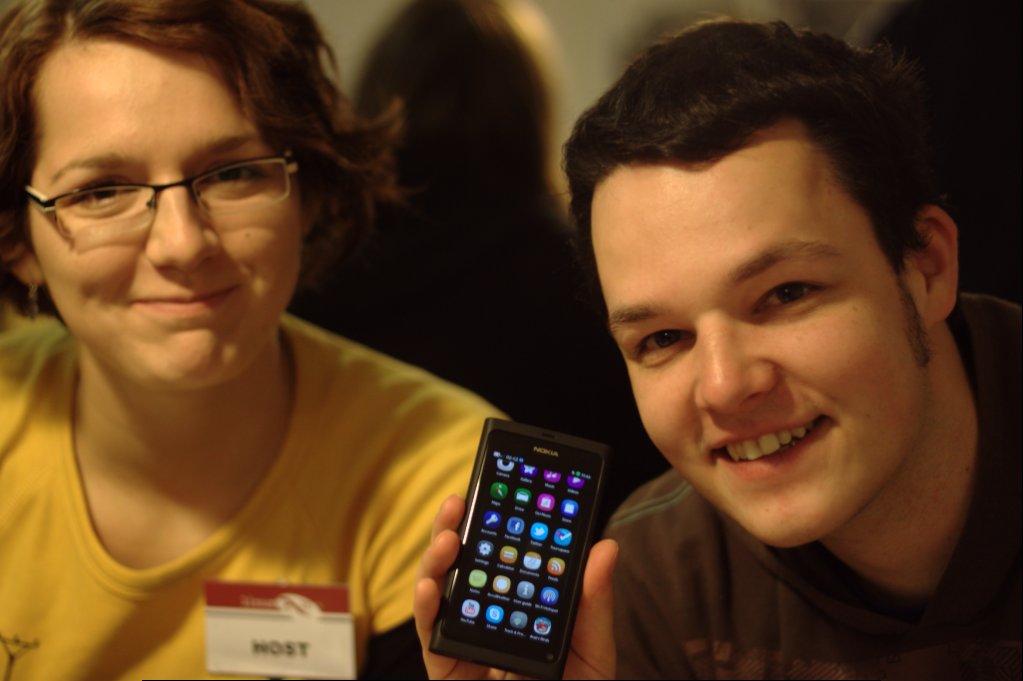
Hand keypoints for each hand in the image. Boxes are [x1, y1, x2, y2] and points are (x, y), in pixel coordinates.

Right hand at [413, 494, 617, 678]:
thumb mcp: (593, 653)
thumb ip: (594, 604)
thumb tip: (606, 546)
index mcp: (521, 607)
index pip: (505, 556)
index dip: (500, 520)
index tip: (504, 484)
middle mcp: (487, 618)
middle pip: (465, 566)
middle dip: (459, 528)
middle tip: (464, 498)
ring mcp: (465, 642)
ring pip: (439, 592)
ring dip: (436, 558)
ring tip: (449, 535)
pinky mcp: (449, 672)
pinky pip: (431, 639)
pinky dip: (425, 608)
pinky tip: (430, 585)